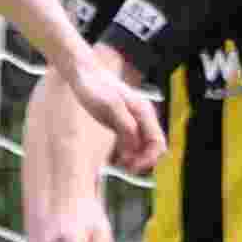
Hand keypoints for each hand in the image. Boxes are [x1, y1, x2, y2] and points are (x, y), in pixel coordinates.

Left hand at [52, 44, 162, 177]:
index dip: (149, 158)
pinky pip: (130, 144)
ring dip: (132, 159)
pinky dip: (124, 153)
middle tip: (123, 168)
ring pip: (141, 147)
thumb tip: (133, 148)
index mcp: (144, 112)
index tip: (132, 167)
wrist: (84, 73)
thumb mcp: (110, 106)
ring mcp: (133, 120)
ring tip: (116, 165)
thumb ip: (125, 126)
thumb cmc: (96, 87)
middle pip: (152, 147)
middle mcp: (142, 117)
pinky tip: (112, 159)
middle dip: (141, 161)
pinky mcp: (122, 123)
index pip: (158, 142)